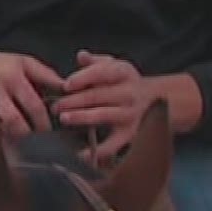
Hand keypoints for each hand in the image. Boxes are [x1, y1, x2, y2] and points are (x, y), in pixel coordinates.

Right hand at [0, 44, 64, 138]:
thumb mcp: (23, 62)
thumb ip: (46, 75)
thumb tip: (66, 89)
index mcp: (12, 77)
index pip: (34, 106)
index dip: (43, 123)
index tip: (47, 132)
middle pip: (13, 121)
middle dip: (26, 136)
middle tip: (34, 145)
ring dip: (9, 141)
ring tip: (19, 150)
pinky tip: (0, 147)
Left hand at [55, 50, 160, 164]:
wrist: (155, 99)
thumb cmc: (124, 82)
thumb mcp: (114, 66)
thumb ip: (96, 62)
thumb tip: (81, 56)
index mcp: (124, 73)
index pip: (102, 72)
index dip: (83, 78)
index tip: (66, 85)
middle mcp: (129, 93)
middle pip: (98, 95)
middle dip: (74, 100)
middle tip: (56, 105)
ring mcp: (130, 115)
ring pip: (102, 116)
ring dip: (81, 117)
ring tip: (64, 118)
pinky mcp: (129, 135)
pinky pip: (112, 145)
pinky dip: (96, 151)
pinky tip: (80, 154)